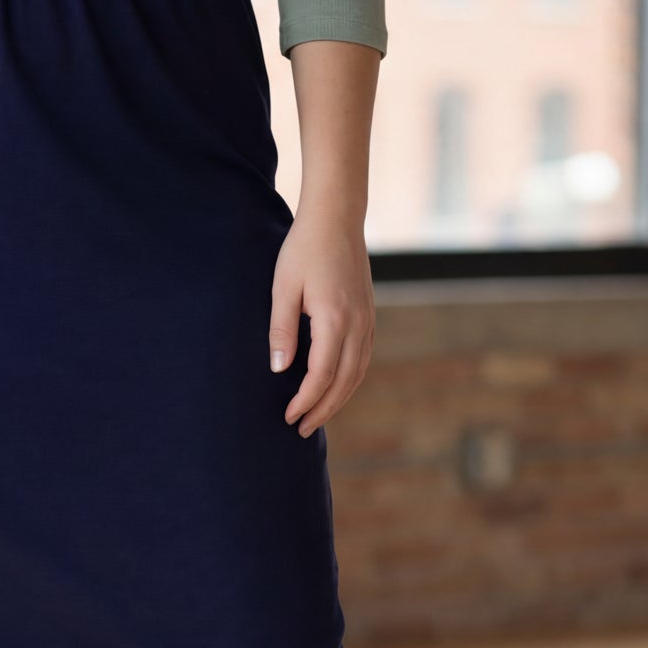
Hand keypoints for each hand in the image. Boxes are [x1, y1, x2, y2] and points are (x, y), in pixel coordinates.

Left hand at [267, 210, 375, 437]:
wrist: (337, 219)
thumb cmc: (304, 250)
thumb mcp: (283, 288)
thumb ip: (281, 331)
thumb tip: (278, 370)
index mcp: (334, 319)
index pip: (321, 375)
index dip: (305, 401)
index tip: (288, 417)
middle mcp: (357, 324)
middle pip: (344, 382)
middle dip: (322, 409)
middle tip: (301, 429)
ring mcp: (367, 320)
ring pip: (357, 373)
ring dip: (338, 399)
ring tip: (316, 416)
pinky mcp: (369, 315)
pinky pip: (362, 358)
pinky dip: (350, 380)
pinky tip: (335, 388)